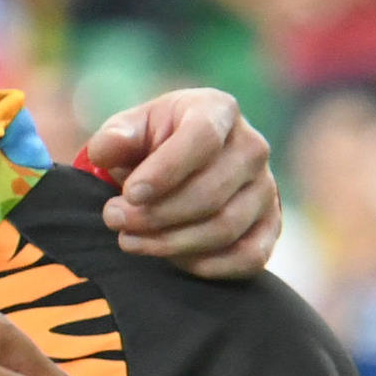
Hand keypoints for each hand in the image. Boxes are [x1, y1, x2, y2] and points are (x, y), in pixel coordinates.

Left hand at [83, 88, 277, 278]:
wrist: (180, 165)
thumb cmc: (150, 142)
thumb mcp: (128, 130)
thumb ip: (115, 138)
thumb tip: (104, 152)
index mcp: (217, 110)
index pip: (201, 138)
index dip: (166, 170)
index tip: (130, 194)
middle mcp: (252, 147)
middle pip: (210, 192)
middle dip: (156, 214)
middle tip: (114, 219)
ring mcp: (266, 187)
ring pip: (225, 227)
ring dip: (172, 242)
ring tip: (129, 240)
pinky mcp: (271, 225)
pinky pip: (248, 256)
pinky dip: (207, 265)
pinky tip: (170, 259)